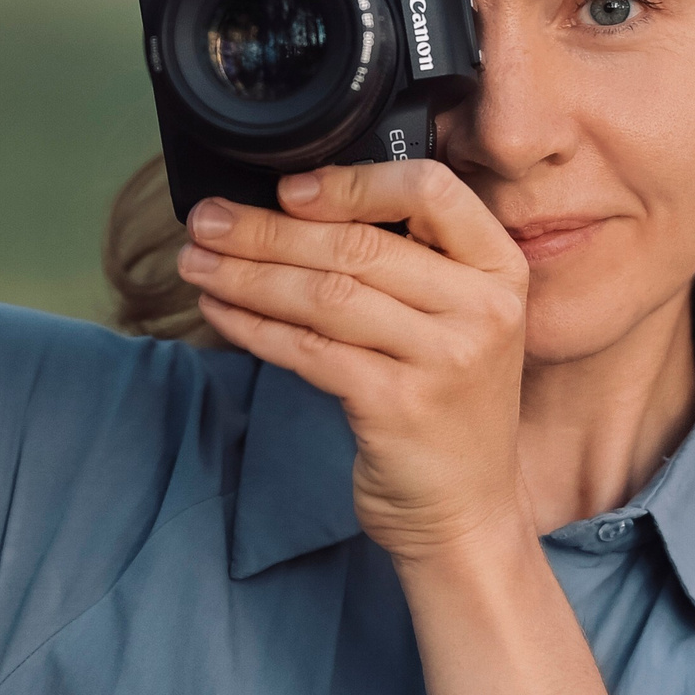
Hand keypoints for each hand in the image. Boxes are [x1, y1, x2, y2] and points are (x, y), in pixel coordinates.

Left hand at [176, 160, 533, 561]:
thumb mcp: (455, 322)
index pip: (431, 191)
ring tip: (196, 262)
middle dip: (266, 229)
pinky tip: (219, 312)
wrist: (465, 512)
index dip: (351, 182)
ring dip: (247, 274)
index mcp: (498, 269)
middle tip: (207, 222)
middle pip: (358, 244)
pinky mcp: (399, 406)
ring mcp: (445, 358)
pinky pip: (308, 350)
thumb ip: (406, 264)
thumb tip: (292, 207)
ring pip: (325, 293)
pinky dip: (254, 326)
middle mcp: (483, 308)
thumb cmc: (445, 405)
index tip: (285, 186)